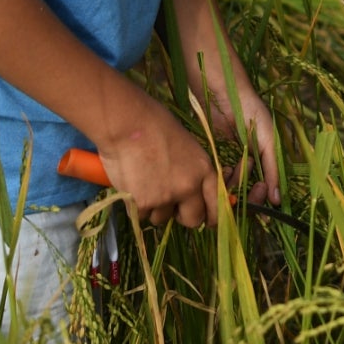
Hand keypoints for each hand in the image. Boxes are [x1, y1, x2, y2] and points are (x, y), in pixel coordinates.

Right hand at [96, 99, 221, 227]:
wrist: (127, 123)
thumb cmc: (155, 125)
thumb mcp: (187, 145)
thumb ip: (192, 170)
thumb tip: (191, 190)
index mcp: (204, 170)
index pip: (217, 204)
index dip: (211, 216)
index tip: (206, 220)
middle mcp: (189, 187)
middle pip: (193, 220)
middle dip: (181, 215)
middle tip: (169, 203)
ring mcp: (166, 197)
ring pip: (162, 218)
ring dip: (154, 208)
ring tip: (144, 184)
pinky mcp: (143, 203)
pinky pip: (141, 215)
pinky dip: (135, 205)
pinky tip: (131, 185)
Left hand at [207, 68, 282, 206]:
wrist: (223, 91)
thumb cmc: (251, 112)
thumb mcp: (267, 140)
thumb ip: (272, 169)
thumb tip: (277, 201)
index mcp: (263, 161)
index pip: (264, 191)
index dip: (261, 201)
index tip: (261, 208)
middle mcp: (247, 165)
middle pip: (246, 194)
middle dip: (246, 194)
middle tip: (245, 185)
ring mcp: (229, 162)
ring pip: (230, 188)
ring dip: (232, 184)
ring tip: (232, 169)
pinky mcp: (213, 158)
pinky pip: (217, 178)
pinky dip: (220, 177)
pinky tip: (222, 168)